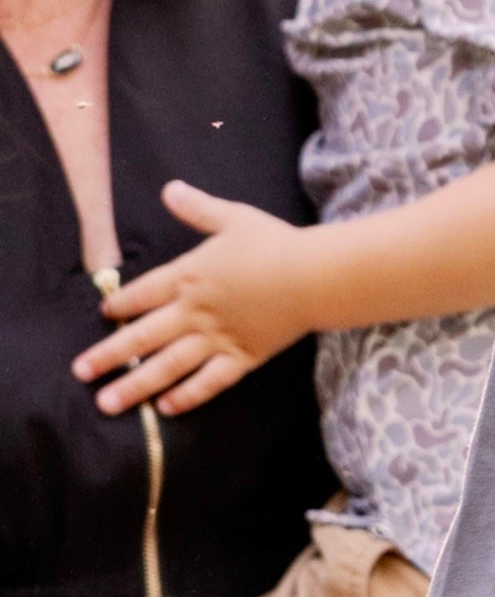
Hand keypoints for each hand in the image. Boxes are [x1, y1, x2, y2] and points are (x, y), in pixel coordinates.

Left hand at [76, 184, 318, 415]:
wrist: (313, 277)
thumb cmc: (275, 244)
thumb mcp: (233, 218)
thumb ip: (197, 209)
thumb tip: (169, 189)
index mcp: (188, 276)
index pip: (142, 293)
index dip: (119, 304)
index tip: (104, 314)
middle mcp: (194, 312)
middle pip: (142, 336)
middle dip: (108, 355)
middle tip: (80, 371)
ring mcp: (216, 338)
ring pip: (167, 366)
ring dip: (135, 385)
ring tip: (108, 402)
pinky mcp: (241, 358)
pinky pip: (208, 382)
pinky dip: (187, 396)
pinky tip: (166, 407)